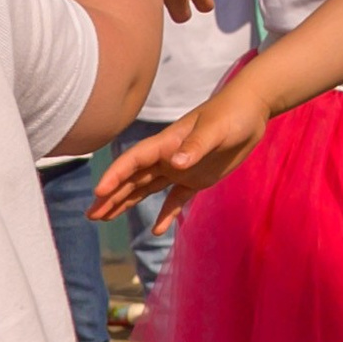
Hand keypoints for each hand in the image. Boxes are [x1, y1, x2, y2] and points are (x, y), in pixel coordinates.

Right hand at [92, 76, 261, 221]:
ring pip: (145, 188)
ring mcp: (180, 168)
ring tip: (105, 218)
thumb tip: (175, 163)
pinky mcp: (197, 179)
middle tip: (91, 214)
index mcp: (167, 143)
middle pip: (133, 178)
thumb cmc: (232, 114)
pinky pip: (175, 199)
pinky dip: (166, 213)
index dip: (115, 174)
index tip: (99, 191)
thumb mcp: (216, 129)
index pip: (134, 160)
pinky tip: (156, 231)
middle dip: (111, 195)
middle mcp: (167, 157)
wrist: (251, 111)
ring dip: (126, 202)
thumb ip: (196, 145)